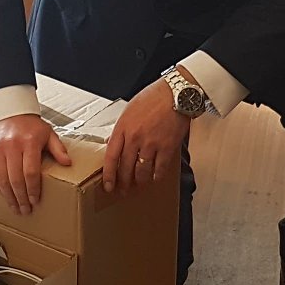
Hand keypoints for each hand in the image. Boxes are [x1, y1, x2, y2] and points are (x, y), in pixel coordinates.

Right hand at [0, 114, 71, 215]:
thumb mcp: (47, 133)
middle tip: (25, 210)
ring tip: (14, 207)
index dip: (33, 189)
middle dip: (20, 198)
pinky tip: (3, 194)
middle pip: (15, 179)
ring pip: (1, 179)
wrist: (6, 108)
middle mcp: (11, 145)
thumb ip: (58, 148)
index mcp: (29, 142)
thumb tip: (67, 163)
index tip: (35, 201)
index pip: (30, 172)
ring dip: (8, 196)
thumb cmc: (29, 124)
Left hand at [103, 79, 190, 193]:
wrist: (176, 93)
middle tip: (122, 190)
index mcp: (123, 127)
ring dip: (140, 181)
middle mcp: (135, 138)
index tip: (108, 185)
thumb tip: (112, 142)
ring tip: (139, 185)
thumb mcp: (129, 110)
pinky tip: (155, 178)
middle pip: (125, 167)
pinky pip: (160, 168)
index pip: (111, 156)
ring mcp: (151, 143)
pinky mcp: (167, 147)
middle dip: (123, 183)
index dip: (108, 174)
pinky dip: (157, 176)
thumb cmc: (153, 98)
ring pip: (142, 171)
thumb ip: (121, 128)